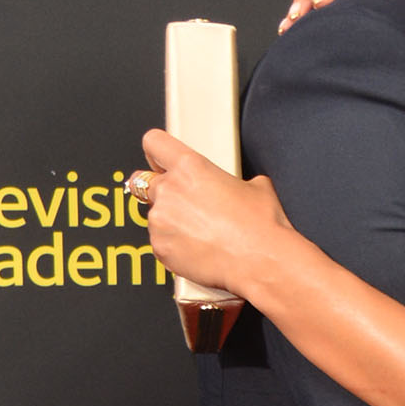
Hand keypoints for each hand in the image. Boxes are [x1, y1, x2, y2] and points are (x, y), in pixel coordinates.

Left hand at [133, 130, 291, 302]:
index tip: (159, 162)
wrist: (261, 262)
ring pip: (155, 216)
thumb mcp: (257, 188)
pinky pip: (160, 243)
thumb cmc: (261, 226)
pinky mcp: (160, 247)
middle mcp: (169, 189)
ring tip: (200, 236)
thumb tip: (241, 188)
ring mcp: (161, 220)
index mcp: (190, 166)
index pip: (154, 143)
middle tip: (183, 207)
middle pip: (143, 182)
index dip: (156, 153)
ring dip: (170, 223)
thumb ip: (234, 182)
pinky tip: (198, 251)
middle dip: (160, 193)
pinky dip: (174, 246)